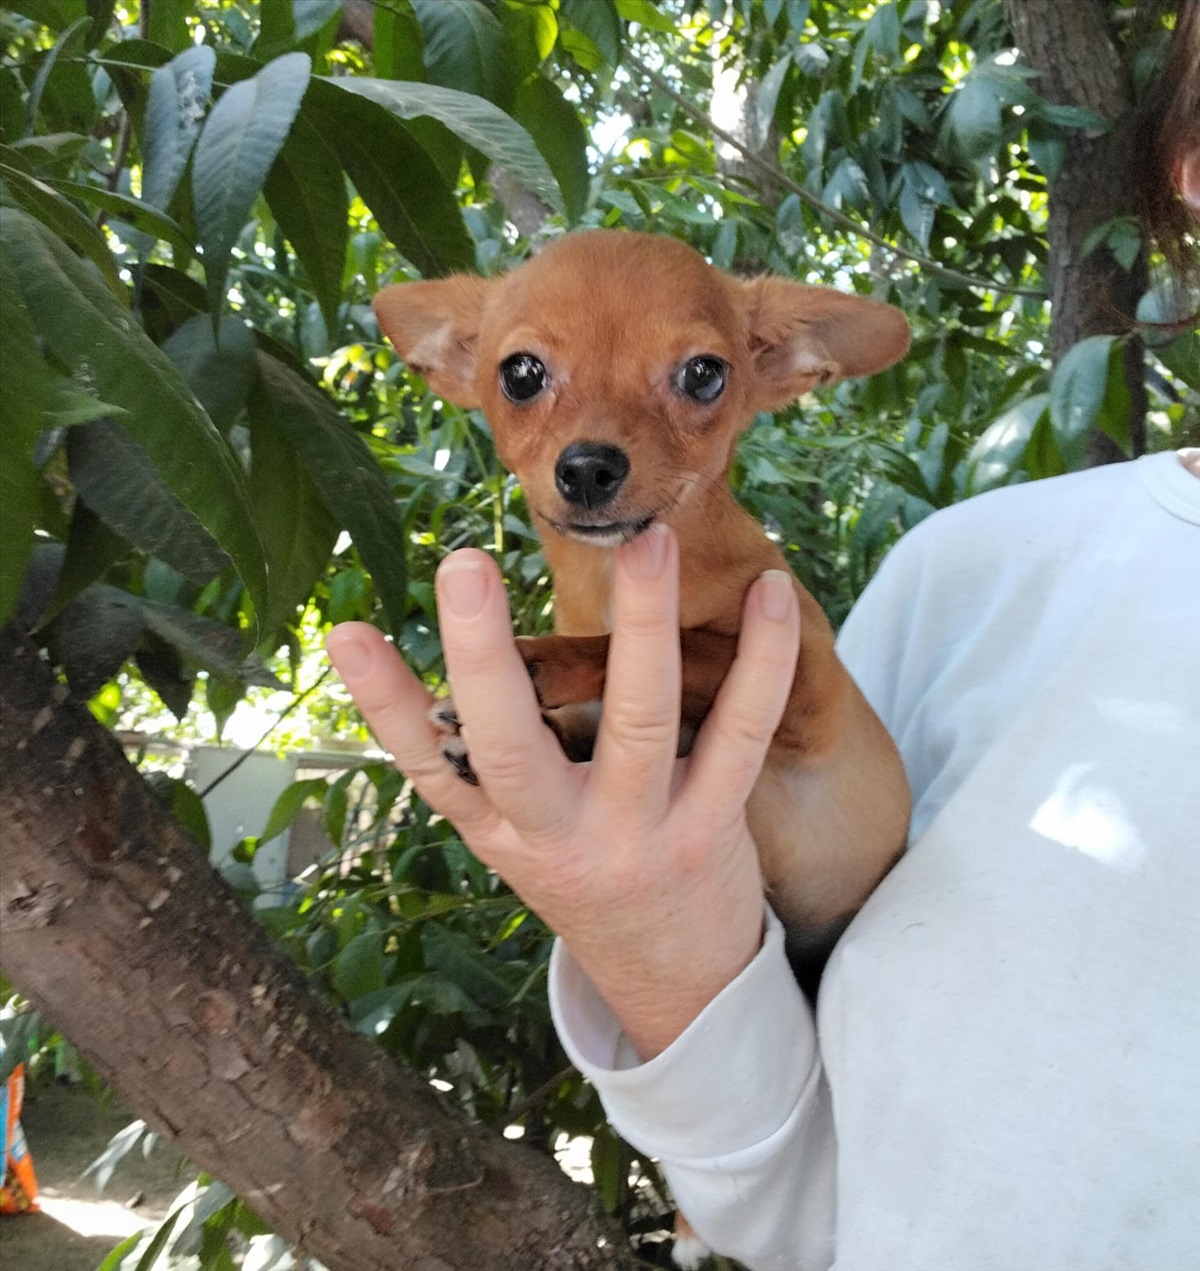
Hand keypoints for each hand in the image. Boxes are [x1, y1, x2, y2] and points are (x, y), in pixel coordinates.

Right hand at [325, 524, 800, 1057]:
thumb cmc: (582, 870)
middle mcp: (555, 835)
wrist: (673, 976)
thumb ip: (467, 751)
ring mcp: (638, 834)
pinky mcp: (713, 828)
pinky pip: (740, 736)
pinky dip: (761, 661)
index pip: (424, 764)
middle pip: (510, 749)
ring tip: (645, 541)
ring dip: (643, 626)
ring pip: (639, 724)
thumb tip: (380, 650)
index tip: (347, 633)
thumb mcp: (512, 830)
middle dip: (484, 660)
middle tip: (465, 567)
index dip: (382, 702)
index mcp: (497, 827)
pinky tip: (770, 592)